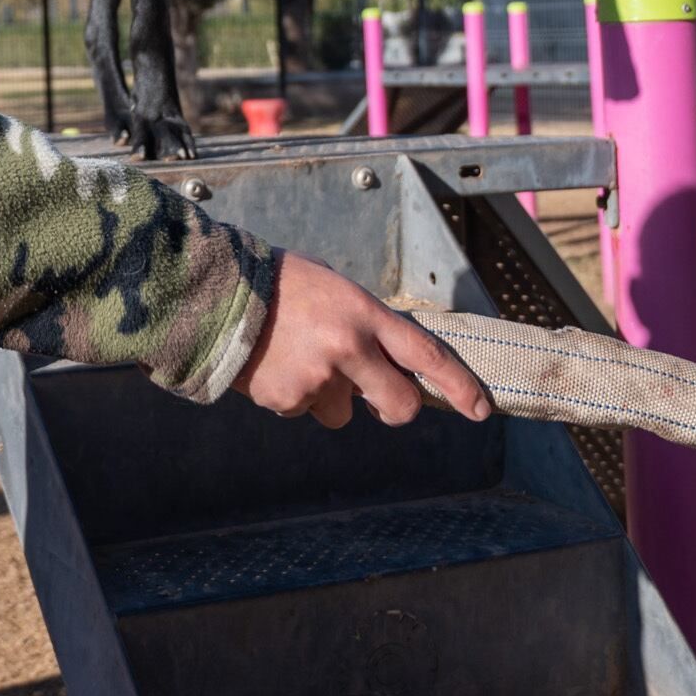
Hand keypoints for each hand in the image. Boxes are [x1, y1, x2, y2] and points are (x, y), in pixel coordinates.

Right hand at [234, 252, 492, 428]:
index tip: (479, 409)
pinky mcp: (287, 399)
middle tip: (380, 401)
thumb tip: (386, 361)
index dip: (458, 386)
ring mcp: (318, 378)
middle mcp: (348, 349)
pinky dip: (290, 395)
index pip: (426, 355)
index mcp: (364, 313)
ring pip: (341, 412)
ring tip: (294, 358)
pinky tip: (271, 364)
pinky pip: (301, 410)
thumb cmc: (279, 283)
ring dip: (327, 395)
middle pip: (399, 403)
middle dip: (394, 407)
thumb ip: (363, 324)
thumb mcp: (334, 288)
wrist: (216, 293)